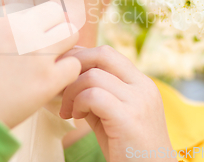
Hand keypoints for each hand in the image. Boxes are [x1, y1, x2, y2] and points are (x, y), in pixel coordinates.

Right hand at [0, 2, 80, 128]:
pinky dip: (66, 74)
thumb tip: (16, 26)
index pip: (33, 7)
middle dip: (53, 29)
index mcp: (0, 16)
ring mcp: (37, 52)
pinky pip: (73, 66)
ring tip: (51, 63)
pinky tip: (52, 82)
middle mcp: (21, 28)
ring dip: (64, 47)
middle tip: (47, 47)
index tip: (29, 37)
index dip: (34, 24)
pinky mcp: (48, 78)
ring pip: (70, 34)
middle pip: (55, 14)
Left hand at [59, 45, 176, 161]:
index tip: (64, 75)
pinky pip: (94, 95)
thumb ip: (98, 95)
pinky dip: (79, 103)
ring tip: (69, 110)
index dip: (80, 58)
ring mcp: (138, 101)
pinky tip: (77, 117)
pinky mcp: (128, 118)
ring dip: (72, 91)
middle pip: (102, 54)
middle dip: (74, 66)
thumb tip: (69, 79)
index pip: (107, 53)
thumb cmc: (129, 150)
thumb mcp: (114, 115)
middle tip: (61, 86)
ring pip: (93, 75)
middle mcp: (143, 86)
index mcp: (141, 83)